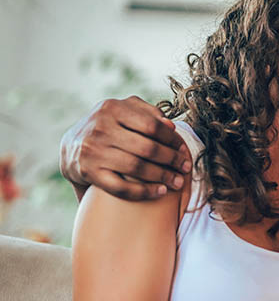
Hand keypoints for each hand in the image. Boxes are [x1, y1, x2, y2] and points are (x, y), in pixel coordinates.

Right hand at [59, 96, 190, 200]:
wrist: (71, 147)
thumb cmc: (108, 127)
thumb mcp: (122, 111)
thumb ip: (147, 112)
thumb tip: (171, 125)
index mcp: (111, 108)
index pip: (152, 126)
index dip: (172, 140)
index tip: (184, 150)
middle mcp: (100, 128)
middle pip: (147, 148)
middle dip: (172, 160)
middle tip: (185, 168)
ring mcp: (92, 151)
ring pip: (137, 167)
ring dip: (162, 177)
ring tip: (177, 182)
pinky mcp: (88, 173)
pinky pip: (121, 187)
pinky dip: (143, 191)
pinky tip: (159, 192)